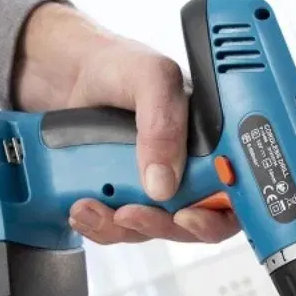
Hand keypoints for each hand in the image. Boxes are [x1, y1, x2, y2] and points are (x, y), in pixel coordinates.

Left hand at [14, 3, 239, 244]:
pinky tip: (83, 206)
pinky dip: (100, 226)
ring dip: (122, 228)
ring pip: (153, 231)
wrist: (62, 73)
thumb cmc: (115, 64)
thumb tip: (164, 181)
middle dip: (161, 226)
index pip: (233, 197)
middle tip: (132, 212)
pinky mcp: (125, 198)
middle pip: (194, 225)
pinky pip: (121, 230)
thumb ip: (163, 123)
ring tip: (93, 205)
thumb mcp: (149, 77)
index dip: (216, 216)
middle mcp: (190, 169)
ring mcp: (157, 187)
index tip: (186, 216)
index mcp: (212, 143)